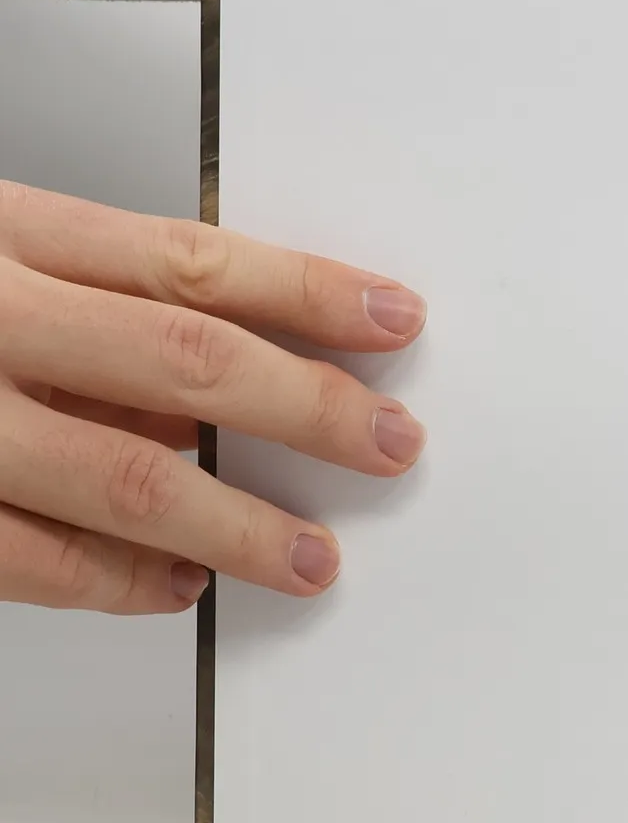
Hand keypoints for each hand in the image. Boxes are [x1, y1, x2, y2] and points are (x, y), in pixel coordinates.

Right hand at [0, 183, 426, 614]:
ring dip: (239, 526)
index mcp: (12, 240)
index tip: (394, 318)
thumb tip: (247, 365)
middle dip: (309, 408)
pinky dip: (125, 581)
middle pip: (186, 361)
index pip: (192, 263)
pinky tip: (183, 581)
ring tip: (310, 557)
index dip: (310, 293)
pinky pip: (41, 562)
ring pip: (129, 479)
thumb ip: (103, 305)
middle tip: (389, 443)